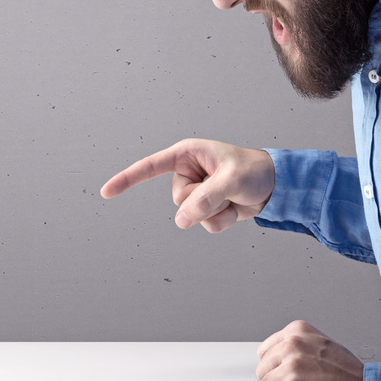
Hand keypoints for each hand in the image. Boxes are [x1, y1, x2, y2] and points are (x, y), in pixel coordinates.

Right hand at [100, 138, 273, 232]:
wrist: (274, 185)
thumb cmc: (253, 171)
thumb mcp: (231, 181)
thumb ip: (204, 199)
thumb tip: (180, 220)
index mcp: (187, 155)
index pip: (150, 167)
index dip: (128, 179)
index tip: (106, 192)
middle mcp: (188, 174)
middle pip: (178, 200)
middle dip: (203, 200)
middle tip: (226, 188)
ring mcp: (196, 193)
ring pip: (190, 217)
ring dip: (215, 212)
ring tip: (232, 196)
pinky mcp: (205, 209)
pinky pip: (204, 225)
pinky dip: (222, 221)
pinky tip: (234, 207)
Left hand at [255, 320, 363, 380]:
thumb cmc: (349, 376)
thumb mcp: (321, 345)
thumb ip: (296, 348)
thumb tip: (272, 360)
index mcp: (297, 332)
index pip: (265, 352)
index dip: (277, 370)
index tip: (291, 376)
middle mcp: (292, 346)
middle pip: (262, 373)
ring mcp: (291, 370)